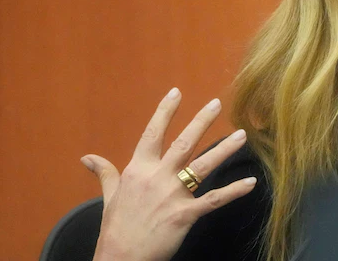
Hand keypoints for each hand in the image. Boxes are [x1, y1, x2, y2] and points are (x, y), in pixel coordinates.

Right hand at [80, 88, 256, 260]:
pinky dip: (234, 191)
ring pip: (203, 166)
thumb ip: (105, 172)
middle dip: (201, 122)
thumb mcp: (109, 196)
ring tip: (242, 135)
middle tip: (216, 104)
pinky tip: (250, 183)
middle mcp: (157, 177)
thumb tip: (87, 157)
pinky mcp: (185, 215)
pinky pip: (214, 200)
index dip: (164, 112)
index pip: (152, 134)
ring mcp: (172, 195)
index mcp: (138, 170)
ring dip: (225, 149)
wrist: (120, 258)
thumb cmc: (116, 227)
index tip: (176, 92)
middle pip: (183, 143)